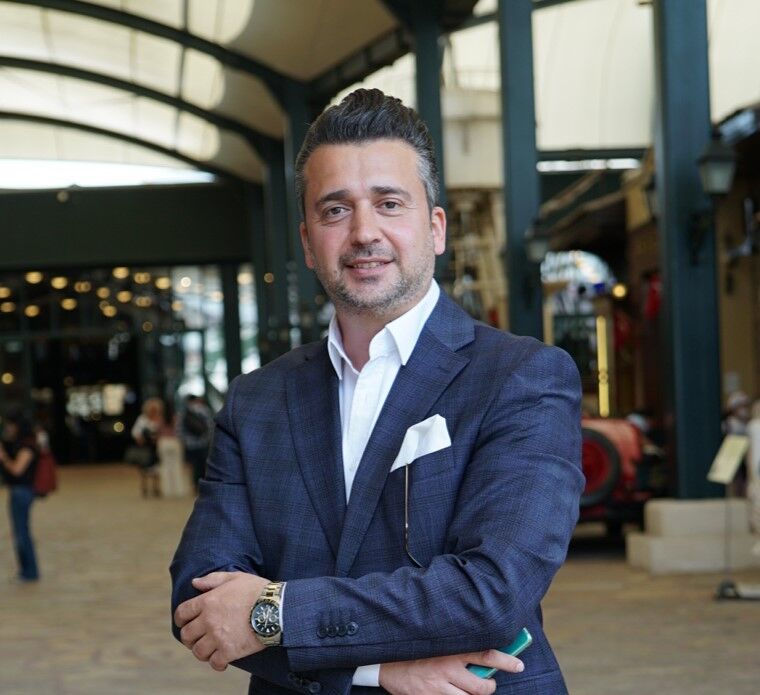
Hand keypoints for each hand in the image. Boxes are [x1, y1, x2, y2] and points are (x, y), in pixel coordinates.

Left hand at [174, 571, 269, 671]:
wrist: (276, 608)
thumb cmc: (257, 590)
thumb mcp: (235, 577)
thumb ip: (213, 579)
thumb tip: (194, 583)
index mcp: (208, 601)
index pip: (182, 613)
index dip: (180, 619)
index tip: (184, 623)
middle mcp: (208, 620)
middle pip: (186, 635)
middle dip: (190, 638)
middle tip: (198, 638)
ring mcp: (218, 637)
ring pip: (198, 651)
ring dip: (202, 651)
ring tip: (210, 650)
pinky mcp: (229, 651)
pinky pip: (215, 663)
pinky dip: (217, 663)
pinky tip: (222, 660)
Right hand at [379, 650, 524, 694]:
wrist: (383, 659)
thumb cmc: (413, 645)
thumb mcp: (435, 637)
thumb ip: (455, 641)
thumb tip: (477, 648)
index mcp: (451, 648)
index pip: (486, 654)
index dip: (506, 660)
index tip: (519, 664)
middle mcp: (448, 668)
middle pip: (483, 686)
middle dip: (491, 687)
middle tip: (490, 684)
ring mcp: (439, 687)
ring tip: (474, 691)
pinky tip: (455, 693)